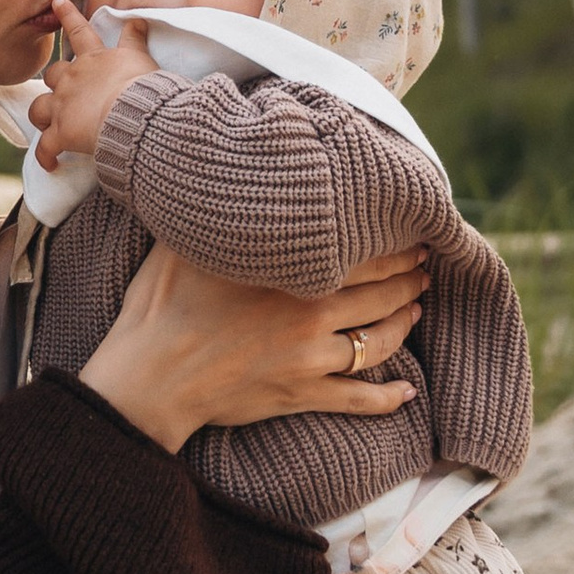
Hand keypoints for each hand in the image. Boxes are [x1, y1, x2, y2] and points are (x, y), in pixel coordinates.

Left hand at [28, 5, 156, 170]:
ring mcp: (63, 106)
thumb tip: (139, 20)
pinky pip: (46, 148)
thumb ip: (136, 39)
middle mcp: (73, 79)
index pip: (79, 31)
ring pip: (39, 109)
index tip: (56, 2)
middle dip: (55, 81)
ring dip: (42, 116)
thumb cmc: (143, 87)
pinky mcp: (61, 133)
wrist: (134, 114)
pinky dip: (47, 156)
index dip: (68, 15)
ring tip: (47, 125)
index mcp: (94, 59)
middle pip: (53, 75)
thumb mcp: (142, 57)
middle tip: (60, 89)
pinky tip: (52, 164)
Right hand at [79, 242, 428, 456]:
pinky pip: (359, 400)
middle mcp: (313, 314)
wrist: (147, 379)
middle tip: (426, 266)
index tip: (412, 232)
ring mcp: (312, 360)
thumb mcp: (185, 242)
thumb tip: (234, 174)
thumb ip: (223, 214)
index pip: (364, 253)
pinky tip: (407, 392)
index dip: (395, 243)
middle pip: (382, 293)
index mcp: (291, 272)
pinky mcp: (302, 395)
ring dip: (405, 323)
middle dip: (410, 278)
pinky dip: (388, 399)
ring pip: (379, 341)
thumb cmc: (160, 305)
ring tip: (417, 309)